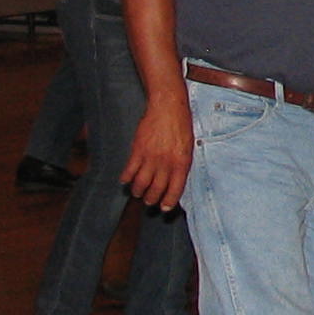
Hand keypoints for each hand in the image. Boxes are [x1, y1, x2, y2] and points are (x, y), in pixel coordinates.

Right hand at [121, 96, 193, 212]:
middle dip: (152, 199)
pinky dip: (126, 178)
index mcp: (181, 163)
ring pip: (141, 183)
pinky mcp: (138, 150)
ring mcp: (151, 157)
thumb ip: (181, 165)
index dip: (169, 202)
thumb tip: (175, 180)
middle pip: (156, 189)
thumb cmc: (181, 125)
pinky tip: (125, 180)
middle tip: (149, 201)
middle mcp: (166, 163)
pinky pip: (129, 170)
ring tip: (137, 193)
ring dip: (138, 191)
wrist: (168, 106)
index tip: (165, 208)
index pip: (175, 190)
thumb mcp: (188, 147)